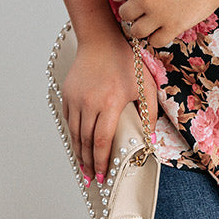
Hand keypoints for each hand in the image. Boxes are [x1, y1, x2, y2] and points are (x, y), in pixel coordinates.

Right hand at [62, 32, 157, 182]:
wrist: (101, 39)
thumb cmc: (125, 60)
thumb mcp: (145, 84)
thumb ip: (149, 112)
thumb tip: (150, 139)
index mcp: (110, 102)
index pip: (103, 141)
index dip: (103, 162)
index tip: (104, 176)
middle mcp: (90, 103)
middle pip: (86, 142)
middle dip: (90, 163)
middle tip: (93, 178)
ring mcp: (76, 99)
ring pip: (75, 134)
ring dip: (79, 153)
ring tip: (85, 167)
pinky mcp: (68, 94)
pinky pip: (69, 120)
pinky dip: (74, 134)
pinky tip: (79, 143)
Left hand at [111, 0, 218, 48]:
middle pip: (124, 14)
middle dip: (132, 11)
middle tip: (141, 9)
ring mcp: (159, 15)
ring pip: (136, 31)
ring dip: (141, 27)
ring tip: (150, 21)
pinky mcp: (174, 28)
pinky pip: (155, 42)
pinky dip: (157, 37)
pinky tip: (163, 29)